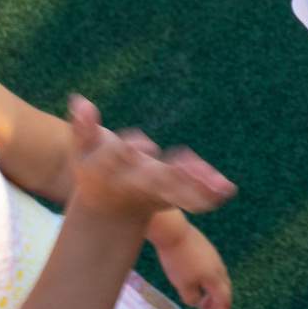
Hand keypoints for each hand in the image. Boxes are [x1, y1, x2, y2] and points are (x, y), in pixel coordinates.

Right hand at [64, 97, 234, 226]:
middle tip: (190, 167)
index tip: (138, 145)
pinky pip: (194, 200)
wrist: (110, 208)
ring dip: (197, 187)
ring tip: (218, 183)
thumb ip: (82, 128)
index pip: (117, 162)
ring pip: (178, 193)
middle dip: (172, 175)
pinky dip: (209, 196)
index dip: (125, 153)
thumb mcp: (83, 150)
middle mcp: (136, 185)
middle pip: (154, 181)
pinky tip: (227, 188)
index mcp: (111, 172)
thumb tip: (80, 100)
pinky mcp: (174, 198)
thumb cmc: (95, 170)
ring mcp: (156, 194)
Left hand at [149, 213, 232, 308]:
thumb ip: (191, 297)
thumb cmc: (178, 261)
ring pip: (217, 282)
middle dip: (216, 307)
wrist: (174, 233)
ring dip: (211, 296)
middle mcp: (220, 269)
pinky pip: (212, 273)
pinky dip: (207, 284)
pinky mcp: (207, 252)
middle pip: (223, 292)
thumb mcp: (182, 284)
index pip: (224, 302)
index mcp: (216, 279)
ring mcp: (214, 259)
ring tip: (201, 304)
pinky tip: (195, 283)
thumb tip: (196, 301)